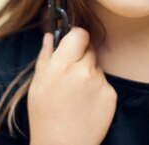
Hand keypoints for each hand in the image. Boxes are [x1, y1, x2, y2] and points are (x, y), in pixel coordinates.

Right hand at [28, 28, 116, 144]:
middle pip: (89, 48)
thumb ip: (46, 55)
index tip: (72, 44)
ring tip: (76, 95)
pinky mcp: (111, 95)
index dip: (76, 37)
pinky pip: (104, 82)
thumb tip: (50, 34)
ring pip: (97, 66)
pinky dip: (97, 89)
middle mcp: (83, 70)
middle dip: (81, 57)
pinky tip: (85, 104)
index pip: (79, 33)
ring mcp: (99, 82)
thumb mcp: (38, 84)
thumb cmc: (45, 116)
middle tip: (70, 75)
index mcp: (61, 65)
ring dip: (89, 74)